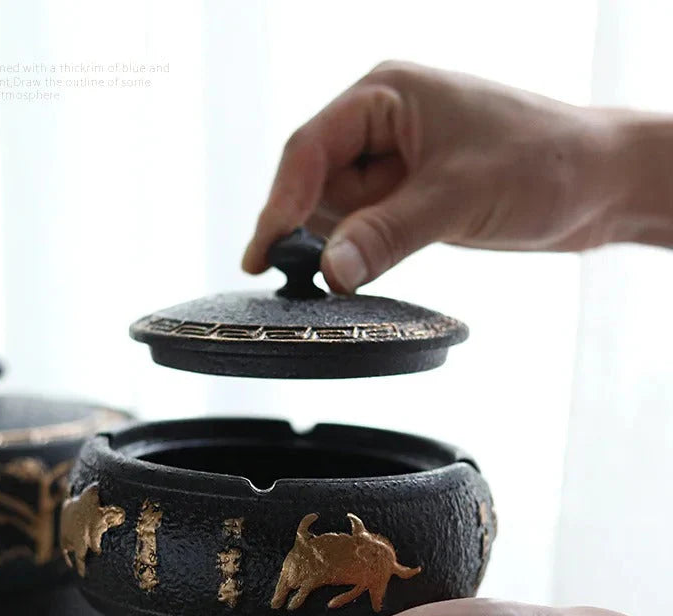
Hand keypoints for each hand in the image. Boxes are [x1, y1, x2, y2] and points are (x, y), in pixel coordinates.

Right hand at [242, 61, 650, 291]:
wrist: (601, 183)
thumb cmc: (544, 163)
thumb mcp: (458, 198)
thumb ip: (386, 233)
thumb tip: (329, 271)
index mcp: (386, 95)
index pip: (310, 147)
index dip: (281, 200)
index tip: (263, 251)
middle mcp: (382, 122)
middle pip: (316, 181)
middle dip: (319, 226)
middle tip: (329, 268)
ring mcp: (394, 159)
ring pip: (338, 209)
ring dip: (347, 239)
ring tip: (396, 247)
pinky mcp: (407, 191)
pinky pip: (364, 223)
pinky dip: (364, 246)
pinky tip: (381, 258)